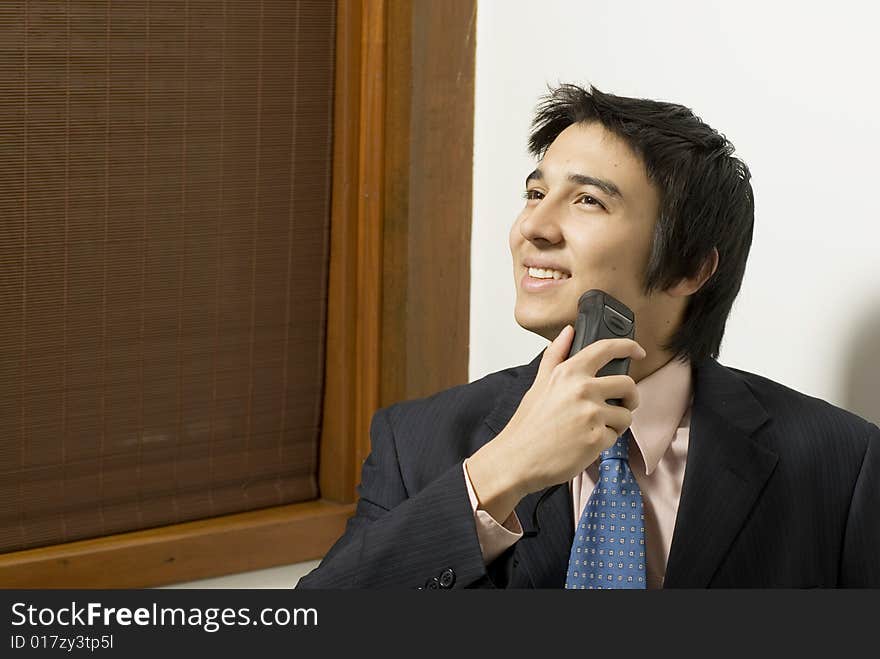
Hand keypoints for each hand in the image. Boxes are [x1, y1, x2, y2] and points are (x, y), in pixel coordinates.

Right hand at [466, 325, 644, 520]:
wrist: (518, 459)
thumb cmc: (528, 425)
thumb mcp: (538, 384)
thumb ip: (555, 355)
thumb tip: (567, 331)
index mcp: (568, 372)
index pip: (606, 349)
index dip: (628, 347)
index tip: (637, 352)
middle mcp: (583, 389)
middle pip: (628, 385)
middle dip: (629, 397)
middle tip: (621, 405)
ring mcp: (591, 414)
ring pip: (626, 414)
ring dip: (616, 423)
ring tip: (594, 429)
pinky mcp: (597, 438)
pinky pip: (616, 437)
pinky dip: (604, 442)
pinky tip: (585, 443)